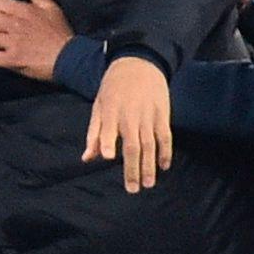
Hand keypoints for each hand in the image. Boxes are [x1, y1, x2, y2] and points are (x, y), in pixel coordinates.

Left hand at [0, 0, 75, 79]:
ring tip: (3, 46)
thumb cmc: (60, 32)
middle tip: (3, 32)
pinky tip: (2, 59)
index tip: (6, 17)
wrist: (70, 57)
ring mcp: (14, 42)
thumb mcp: (50, 6)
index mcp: (24, 10)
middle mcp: (16, 24)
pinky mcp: (13, 59)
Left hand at [85, 53, 173, 192]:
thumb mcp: (98, 105)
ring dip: (150, 166)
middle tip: (132, 189)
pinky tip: (164, 166)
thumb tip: (87, 158)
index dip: (109, 142)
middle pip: (133, 145)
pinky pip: (166, 136)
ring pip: (150, 145)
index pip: (109, 129)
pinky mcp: (162, 114)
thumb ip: (94, 133)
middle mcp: (130, 115)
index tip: (109, 157)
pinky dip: (166, 152)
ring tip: (148, 184)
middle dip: (132, 168)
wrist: (139, 63)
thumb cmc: (113, 88)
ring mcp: (148, 115)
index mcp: (111, 111)